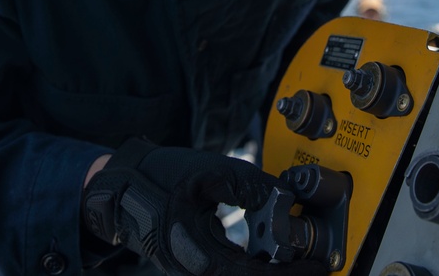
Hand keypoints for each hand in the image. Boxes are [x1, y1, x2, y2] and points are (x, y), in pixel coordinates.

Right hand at [82, 138, 326, 275]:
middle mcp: (198, 273)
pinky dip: (254, 261)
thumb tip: (286, 198)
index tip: (319, 268)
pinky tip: (267, 244)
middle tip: (315, 261)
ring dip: (270, 267)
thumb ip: (252, 185)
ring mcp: (196, 271)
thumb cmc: (156, 179)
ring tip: (293, 249)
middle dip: (286, 273)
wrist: (118, 186)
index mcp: (201, 257)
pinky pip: (233, 270)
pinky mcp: (197, 264)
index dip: (293, 275)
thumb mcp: (210, 173)